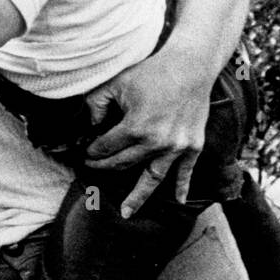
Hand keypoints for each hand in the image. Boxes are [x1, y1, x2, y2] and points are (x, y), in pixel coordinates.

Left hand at [83, 52, 210, 216]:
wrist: (190, 66)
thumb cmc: (151, 72)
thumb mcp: (114, 84)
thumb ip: (95, 105)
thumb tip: (89, 127)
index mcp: (136, 128)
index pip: (105, 148)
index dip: (91, 150)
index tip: (86, 150)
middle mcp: (157, 143)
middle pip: (123, 163)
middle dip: (104, 166)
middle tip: (93, 167)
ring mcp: (177, 147)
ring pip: (152, 178)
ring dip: (137, 196)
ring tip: (127, 213)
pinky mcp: (193, 146)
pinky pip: (185, 172)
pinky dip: (181, 187)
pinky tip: (177, 201)